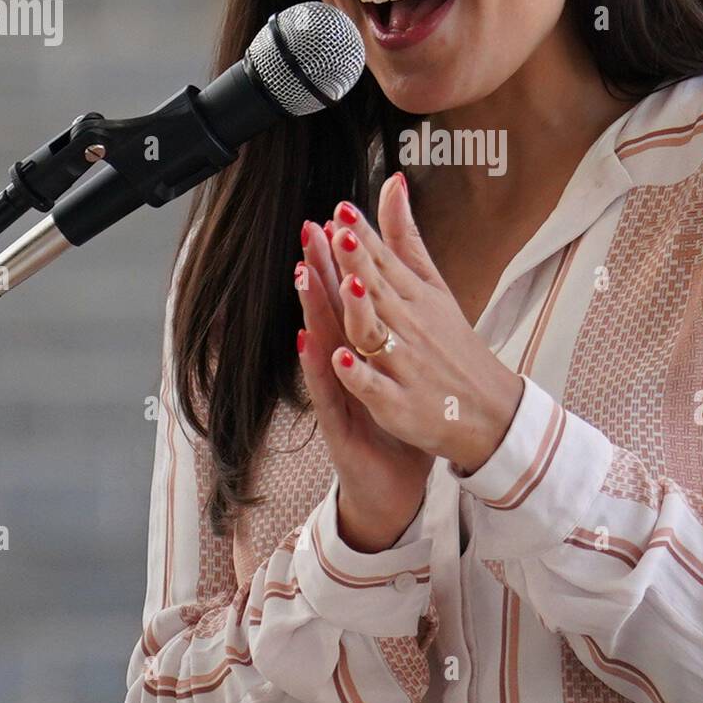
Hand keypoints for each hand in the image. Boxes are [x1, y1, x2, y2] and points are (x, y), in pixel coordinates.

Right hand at [295, 210, 432, 550]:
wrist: (394, 485)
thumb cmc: (395, 423)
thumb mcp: (396, 370)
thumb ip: (395, 329)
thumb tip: (399, 291)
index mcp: (356, 349)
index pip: (345, 297)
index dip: (338, 260)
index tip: (332, 218)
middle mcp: (340, 367)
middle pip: (326, 313)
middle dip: (317, 273)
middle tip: (307, 232)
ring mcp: (337, 396)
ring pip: (322, 347)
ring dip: (312, 311)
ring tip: (304, 274)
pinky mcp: (341, 426)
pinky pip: (332, 396)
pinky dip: (326, 372)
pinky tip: (320, 347)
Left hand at [314, 173, 524, 474]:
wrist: (491, 410)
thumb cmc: (454, 344)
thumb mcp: (433, 286)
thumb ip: (406, 238)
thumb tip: (392, 182)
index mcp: (415, 297)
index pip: (386, 261)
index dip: (365, 237)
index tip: (343, 209)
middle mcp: (409, 326)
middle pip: (379, 290)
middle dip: (360, 262)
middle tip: (341, 232)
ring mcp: (404, 366)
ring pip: (376, 333)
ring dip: (361, 309)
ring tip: (348, 284)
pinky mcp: (398, 404)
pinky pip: (376, 388)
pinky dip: (360, 375)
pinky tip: (342, 358)